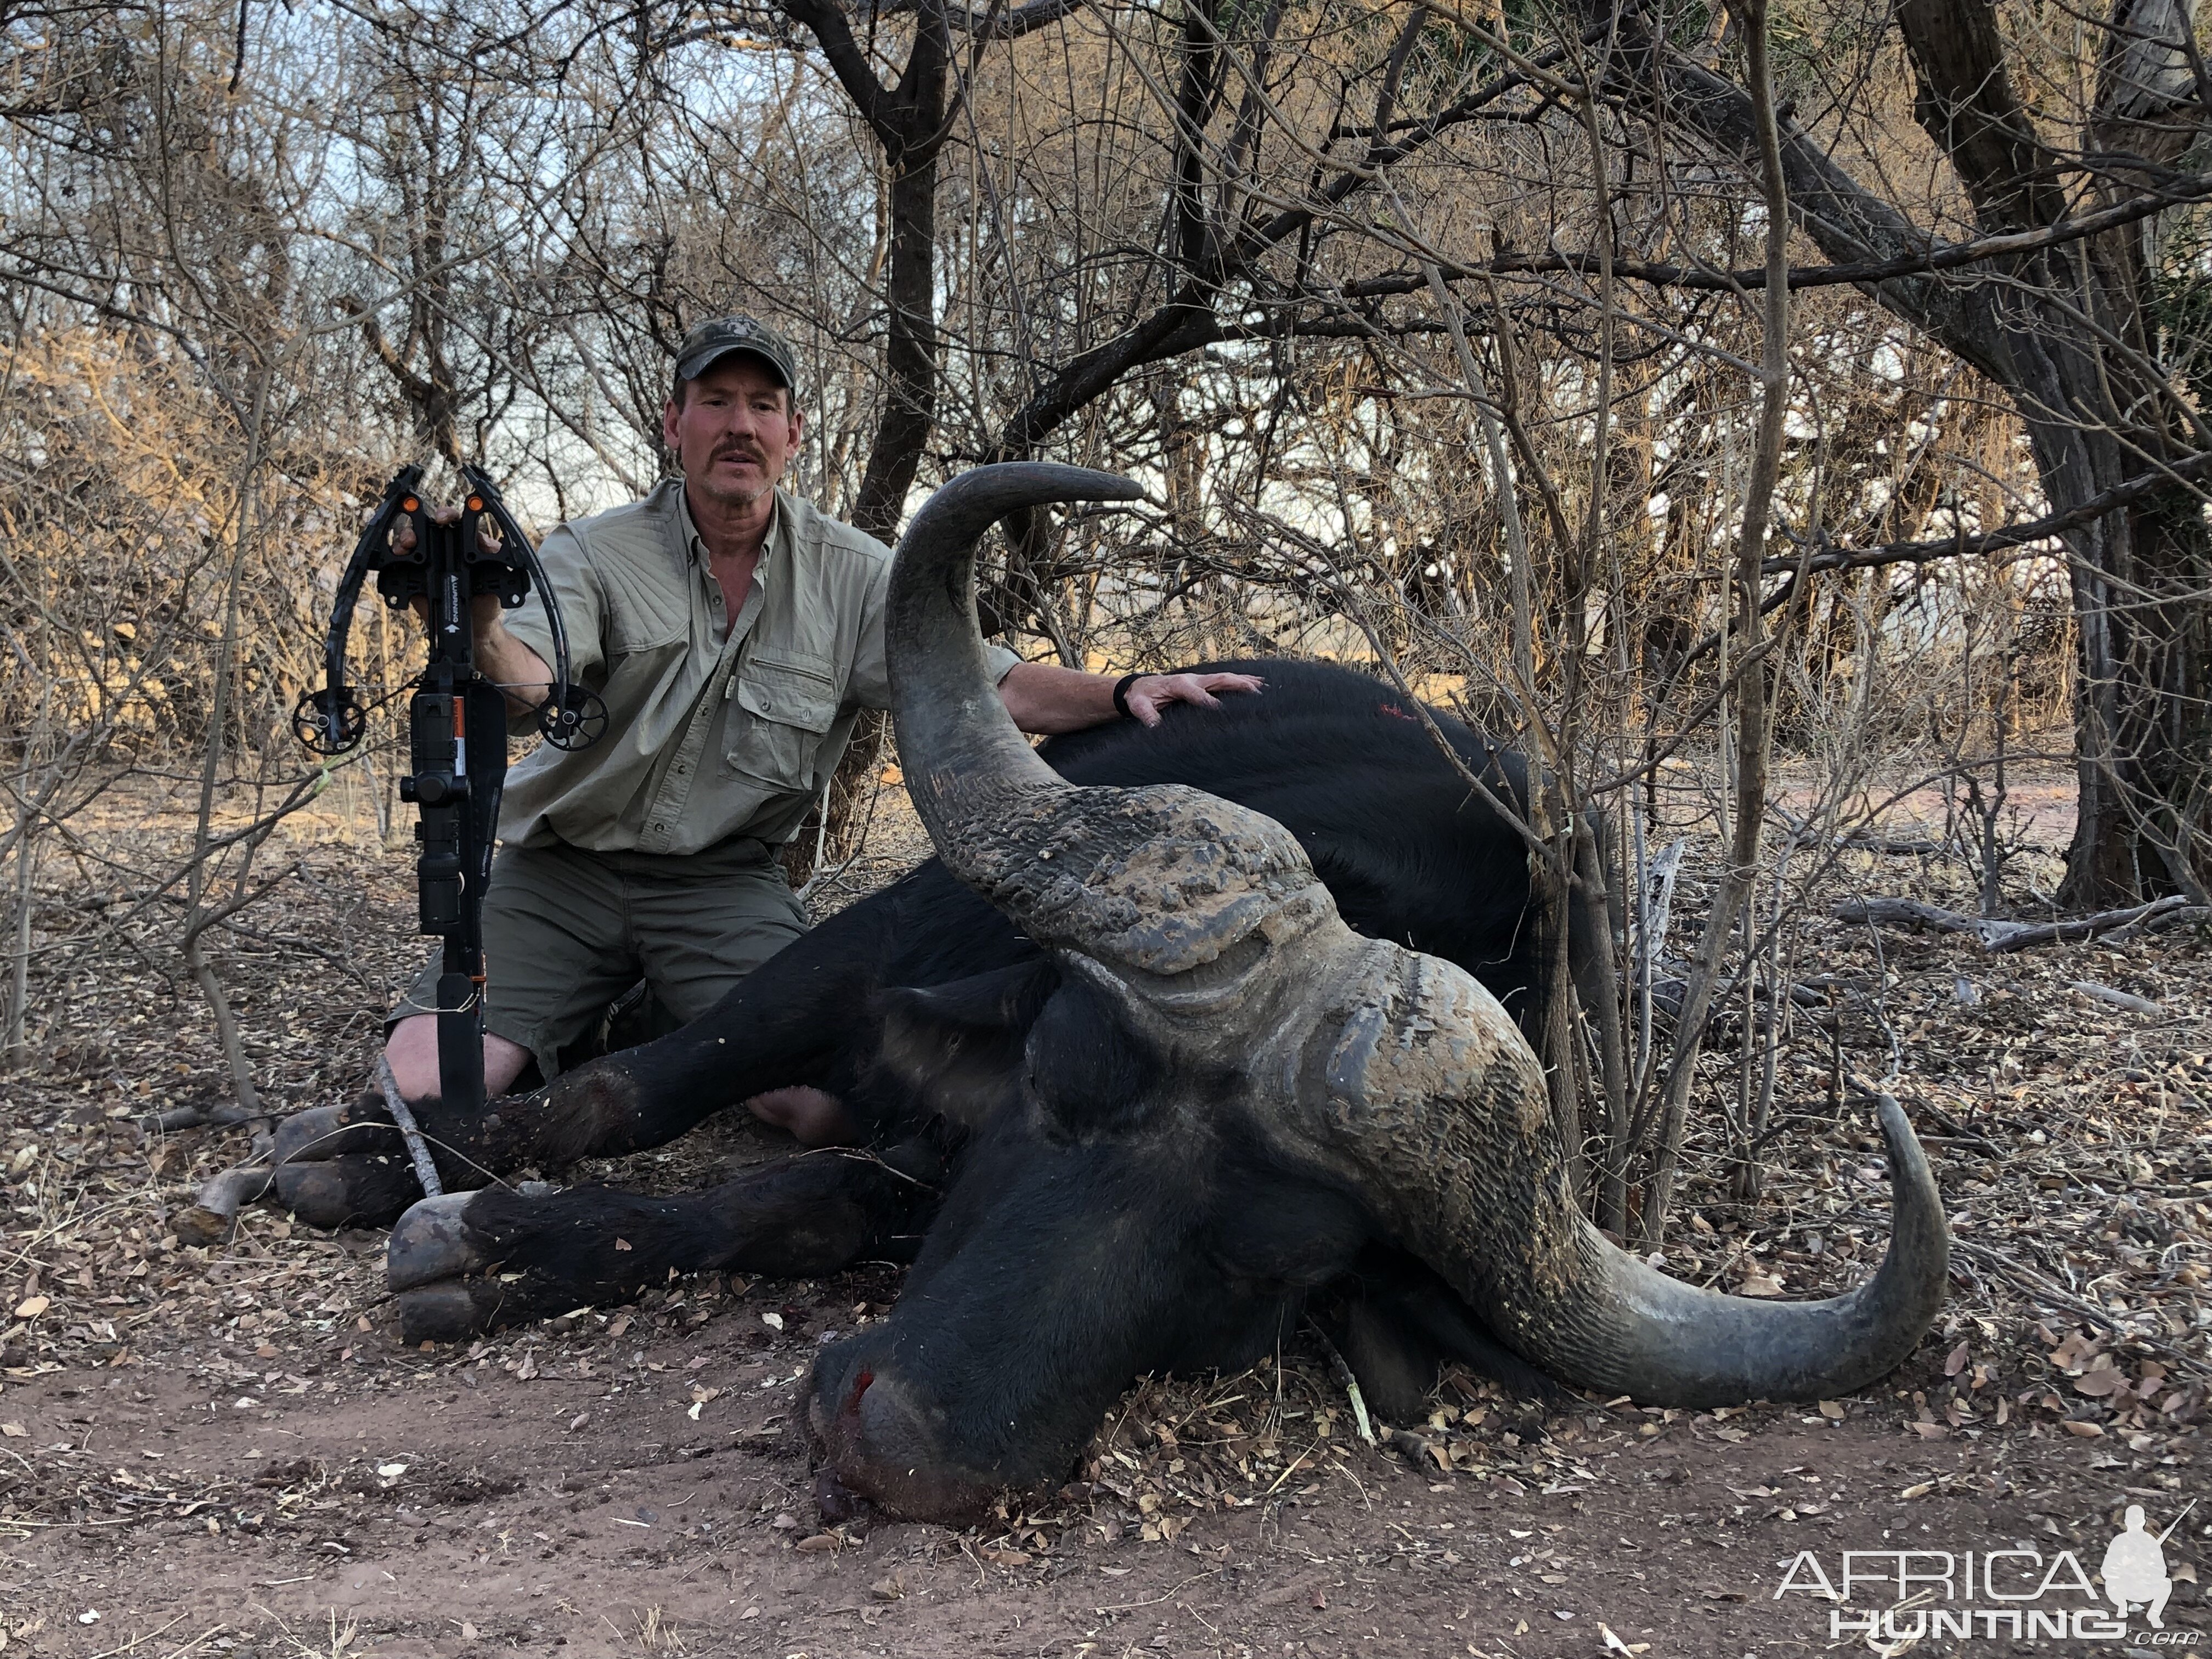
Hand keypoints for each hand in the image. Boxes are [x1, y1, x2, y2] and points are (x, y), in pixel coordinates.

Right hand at [394, 504, 507, 636]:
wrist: (474, 625)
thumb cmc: (488, 599)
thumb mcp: (497, 578)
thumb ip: (492, 561)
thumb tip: (486, 545)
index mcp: (466, 544)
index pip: (455, 521)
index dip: (447, 515)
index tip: (443, 518)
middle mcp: (445, 549)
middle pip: (427, 529)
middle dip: (418, 527)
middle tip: (415, 536)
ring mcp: (428, 562)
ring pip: (411, 543)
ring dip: (404, 540)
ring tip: (405, 546)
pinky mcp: (415, 576)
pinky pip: (401, 564)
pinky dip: (395, 559)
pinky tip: (396, 558)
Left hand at [1122, 671, 1263, 726]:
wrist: (1140, 687)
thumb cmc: (1141, 697)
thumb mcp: (1139, 706)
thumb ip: (1147, 716)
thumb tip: (1154, 727)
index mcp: (1178, 684)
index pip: (1196, 693)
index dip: (1208, 701)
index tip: (1221, 710)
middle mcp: (1192, 679)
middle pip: (1218, 679)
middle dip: (1237, 685)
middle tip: (1255, 692)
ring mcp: (1199, 679)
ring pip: (1225, 678)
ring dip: (1244, 681)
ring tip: (1263, 686)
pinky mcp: (1203, 682)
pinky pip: (1224, 680)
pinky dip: (1241, 680)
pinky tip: (1257, 683)